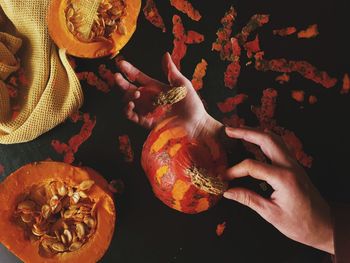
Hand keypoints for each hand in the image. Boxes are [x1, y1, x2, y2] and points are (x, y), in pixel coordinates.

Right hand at [115, 52, 221, 136]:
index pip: (138, 77)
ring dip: (127, 96)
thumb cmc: (192, 104)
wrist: (195, 124)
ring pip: (128, 102)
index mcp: (156, 88)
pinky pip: (131, 116)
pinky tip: (131, 104)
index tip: (120, 63)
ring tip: (136, 94)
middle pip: (129, 89)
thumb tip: (165, 54)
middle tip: (116, 76)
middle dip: (121, 82)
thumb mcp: (182, 84)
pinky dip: (127, 110)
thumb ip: (171, 71)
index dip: (129, 70)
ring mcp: (147, 110)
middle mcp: (149, 98)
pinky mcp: (146, 122)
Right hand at [223, 126, 333, 253]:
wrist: (324, 225)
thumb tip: (227, 191)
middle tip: (229, 130)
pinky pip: (279, 145)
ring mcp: (294, 164)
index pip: (252, 166)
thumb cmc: (300, 223)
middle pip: (266, 139)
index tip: (224, 177)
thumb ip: (248, 199)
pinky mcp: (294, 166)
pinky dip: (266, 139)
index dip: (235, 170)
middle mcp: (289, 166)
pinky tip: (257, 140)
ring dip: (256, 132)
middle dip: (246, 132)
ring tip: (240, 131)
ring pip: (274, 139)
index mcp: (283, 178)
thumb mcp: (271, 214)